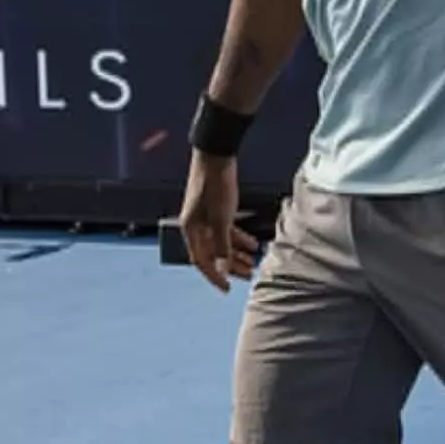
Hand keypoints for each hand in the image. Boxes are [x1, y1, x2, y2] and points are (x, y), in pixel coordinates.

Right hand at [178, 150, 258, 292]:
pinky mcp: (215, 209)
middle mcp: (196, 226)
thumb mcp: (221, 218)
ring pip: (221, 242)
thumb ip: (221, 245)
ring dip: (237, 253)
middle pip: (213, 254)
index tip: (227, 289)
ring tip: (254, 262)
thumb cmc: (215, 185)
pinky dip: (239, 238)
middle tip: (248, 276)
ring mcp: (205, 217)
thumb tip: (221, 269)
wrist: (216, 155)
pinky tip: (253, 244)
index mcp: (191, 230)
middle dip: (230, 267)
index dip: (214, 276)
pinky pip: (226, 230)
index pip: (201, 261)